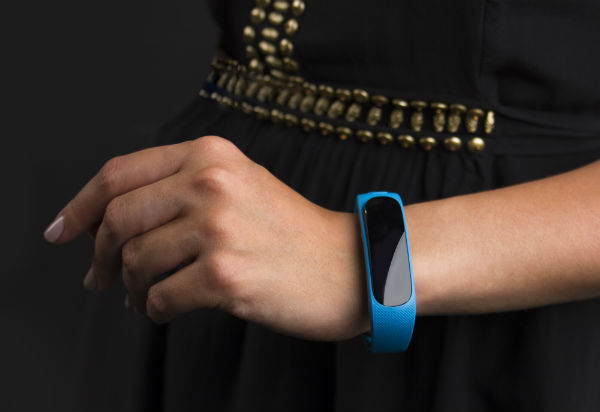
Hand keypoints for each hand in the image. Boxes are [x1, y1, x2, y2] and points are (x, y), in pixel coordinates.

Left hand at [44, 136, 368, 339]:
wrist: (350, 265)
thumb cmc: (292, 232)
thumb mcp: (240, 186)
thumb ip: (180, 190)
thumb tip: (110, 224)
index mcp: (211, 155)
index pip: (120, 173)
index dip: (81, 205)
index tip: (63, 232)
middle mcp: (212, 183)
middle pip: (118, 218)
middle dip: (101, 256)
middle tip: (100, 278)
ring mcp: (219, 228)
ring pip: (136, 262)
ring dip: (133, 287)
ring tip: (146, 298)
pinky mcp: (226, 275)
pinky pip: (161, 297)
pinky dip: (155, 309)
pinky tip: (167, 310)